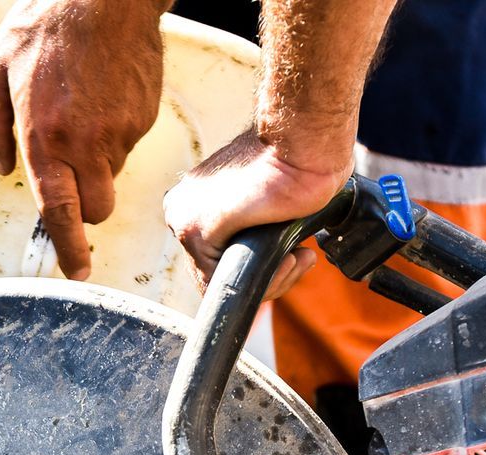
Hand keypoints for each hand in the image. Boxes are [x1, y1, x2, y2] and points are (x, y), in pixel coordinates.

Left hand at [0, 0, 168, 280]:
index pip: (60, 212)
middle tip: (69, 172)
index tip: (76, 272)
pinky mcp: (146, 117)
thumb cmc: (46, 26)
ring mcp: (122, 131)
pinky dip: (113, 132)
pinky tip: (100, 95)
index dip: (69, 248)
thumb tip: (4, 166)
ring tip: (80, 108)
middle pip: (96, 208)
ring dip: (96, 159)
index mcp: (46, 138)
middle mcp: (88, 143)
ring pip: (112, 174)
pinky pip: (128, 142)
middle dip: (84, 205)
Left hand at [162, 129, 348, 299]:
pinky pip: (223, 280)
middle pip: (216, 272)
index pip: (217, 256)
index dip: (259, 267)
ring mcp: (183, 219)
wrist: (306, 143)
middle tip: (300, 260)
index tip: (295, 257)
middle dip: (266, 276)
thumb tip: (265, 256)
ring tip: (299, 259)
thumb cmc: (298, 164)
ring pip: (220, 281)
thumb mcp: (269, 199)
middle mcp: (180, 209)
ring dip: (270, 280)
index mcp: (193, 199)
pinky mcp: (195, 229)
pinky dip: (263, 279)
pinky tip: (290, 259)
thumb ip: (255, 225)